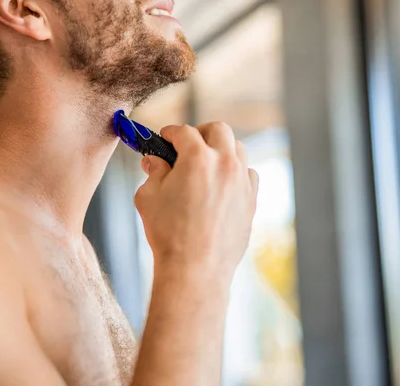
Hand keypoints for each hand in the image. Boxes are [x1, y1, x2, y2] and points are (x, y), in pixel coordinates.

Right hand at [135, 123, 258, 285]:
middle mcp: (225, 164)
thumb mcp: (148, 196)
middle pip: (218, 129)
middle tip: (187, 145)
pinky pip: (248, 174)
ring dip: (221, 150)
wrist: (195, 269)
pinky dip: (236, 172)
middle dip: (200, 132)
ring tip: (205, 164)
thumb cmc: (169, 234)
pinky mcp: (251, 200)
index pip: (183, 131)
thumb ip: (153, 171)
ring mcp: (242, 181)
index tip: (164, 139)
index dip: (170, 133)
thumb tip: (155, 161)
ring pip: (238, 149)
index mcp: (198, 158)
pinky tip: (221, 185)